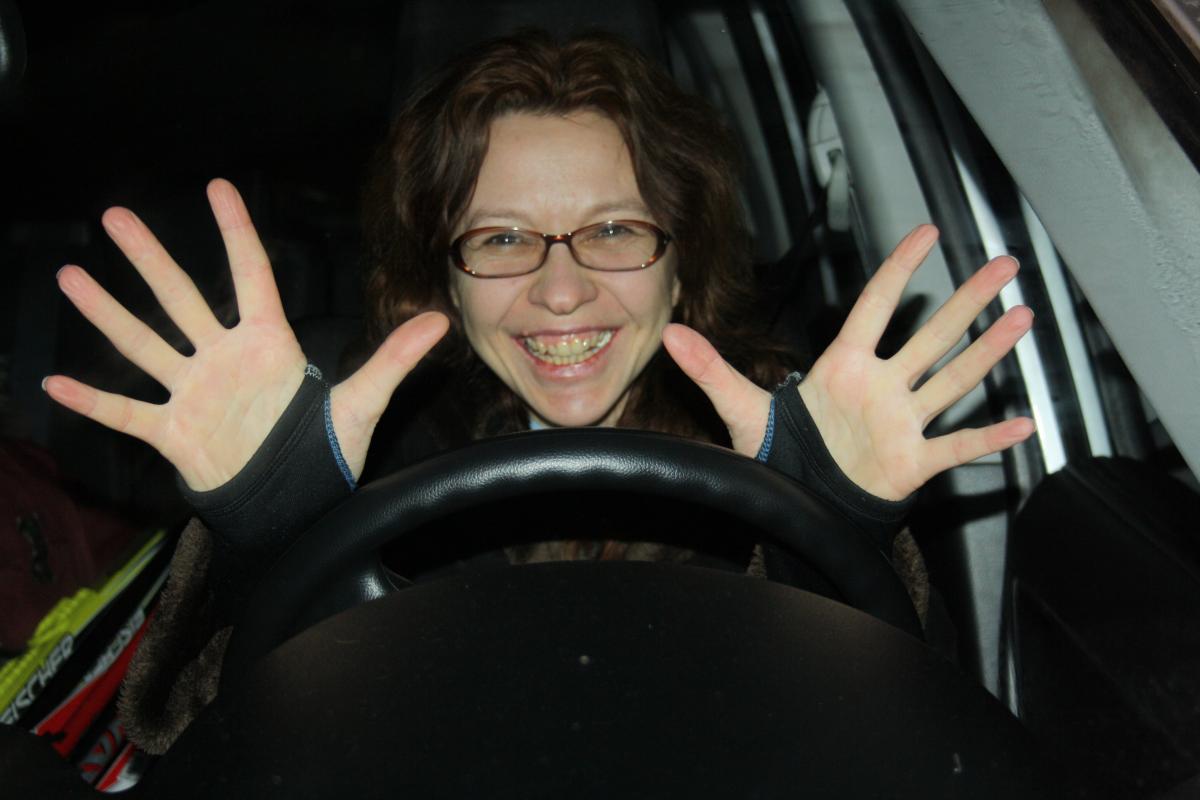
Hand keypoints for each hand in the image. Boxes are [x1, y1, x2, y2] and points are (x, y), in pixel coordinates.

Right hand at [44, 179, 447, 490]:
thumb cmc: (327, 454)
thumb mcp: (363, 403)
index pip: (251, 276)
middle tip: (115, 216)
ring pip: (144, 344)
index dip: (236, 232)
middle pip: (181, 298)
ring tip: (71, 275)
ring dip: (108, 313)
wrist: (294, 507)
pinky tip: (54, 385)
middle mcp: (224, 358)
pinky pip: (127, 413)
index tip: (217, 187)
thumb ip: (394, 360)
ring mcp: (195, 392)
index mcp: (268, 344)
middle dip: (149, 258)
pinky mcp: (174, 431)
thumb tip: (438, 321)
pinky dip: (92, 402)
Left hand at [662, 224, 1034, 500]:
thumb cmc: (782, 453)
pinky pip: (956, 446)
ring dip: (988, 351)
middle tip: (1004, 265)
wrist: (802, 503)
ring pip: (952, 379)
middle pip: (931, 334)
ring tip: (1023, 319)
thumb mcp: (741, 409)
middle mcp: (881, 386)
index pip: (874, 307)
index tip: (926, 233)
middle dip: (967, 300)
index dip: (898, 270)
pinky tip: (1024, 423)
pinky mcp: (911, 460)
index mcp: (843, 367)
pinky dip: (989, 438)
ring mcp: (901, 421)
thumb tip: (670, 334)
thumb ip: (711, 370)